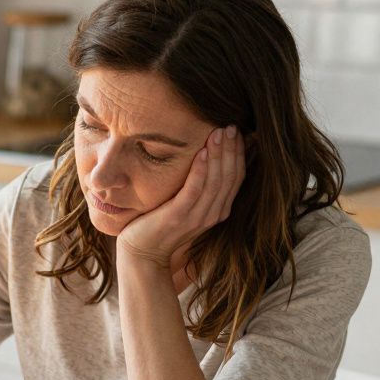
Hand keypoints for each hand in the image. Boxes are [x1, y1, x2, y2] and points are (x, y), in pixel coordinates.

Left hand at [117, 125, 246, 267]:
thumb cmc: (160, 224)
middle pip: (229, 176)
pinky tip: (202, 152)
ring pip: (216, 181)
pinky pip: (194, 190)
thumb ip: (198, 187)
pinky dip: (200, 170)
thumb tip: (204, 155)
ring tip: (219, 132)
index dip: (239, 154)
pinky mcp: (178, 216)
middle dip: (231, 149)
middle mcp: (212, 214)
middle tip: (231, 126)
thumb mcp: (185, 204)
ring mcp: (196, 216)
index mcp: (218, 210)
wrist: (141, 253)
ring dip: (219, 154)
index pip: (236, 177)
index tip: (237, 132)